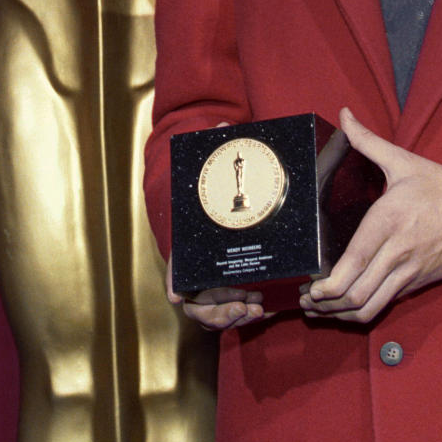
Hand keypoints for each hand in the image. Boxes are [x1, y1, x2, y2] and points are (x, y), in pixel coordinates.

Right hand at [166, 120, 275, 330]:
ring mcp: (215, 283)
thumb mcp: (220, 167)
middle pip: (195, 304)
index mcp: (191, 244)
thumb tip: (225, 124)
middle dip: (216, 312)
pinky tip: (266, 308)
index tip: (177, 295)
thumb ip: (221, 147)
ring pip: (213, 315)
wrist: (229, 197)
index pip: (176, 266)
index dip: (175, 283)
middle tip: (244, 304)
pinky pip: (232, 312)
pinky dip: (245, 315)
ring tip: (257, 309)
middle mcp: (199, 268)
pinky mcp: (234, 290)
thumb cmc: (221, 185)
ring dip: (232, 317)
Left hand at [299, 108, 441, 323]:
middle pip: (357, 293)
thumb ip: (368, 141)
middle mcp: (398, 251)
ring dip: (341, 315)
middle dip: (326, 306)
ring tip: (320, 311)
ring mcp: (409, 271)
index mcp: (389, 221)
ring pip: (371, 307)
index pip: (355, 262)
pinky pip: (386, 305)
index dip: (329, 285)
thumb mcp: (404, 161)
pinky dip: (363, 311)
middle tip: (306, 301)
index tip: (310, 286)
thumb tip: (344, 115)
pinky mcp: (418, 282)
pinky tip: (346, 307)